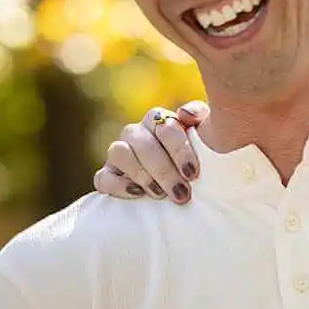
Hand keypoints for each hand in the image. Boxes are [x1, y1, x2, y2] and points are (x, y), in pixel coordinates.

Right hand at [93, 102, 208, 203]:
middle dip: (164, 171)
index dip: (179, 150)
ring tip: (160, 194)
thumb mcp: (207, 135)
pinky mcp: (107, 174)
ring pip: (120, 154)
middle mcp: (136, 133)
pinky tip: (137, 194)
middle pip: (143, 144)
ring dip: (141, 175)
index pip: (165, 127)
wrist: (182, 182)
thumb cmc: (198, 156)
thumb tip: (185, 114)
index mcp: (158, 119)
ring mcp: (119, 153)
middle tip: (181, 193)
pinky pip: (102, 177)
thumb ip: (200, 117)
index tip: (193, 173)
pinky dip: (118, 186)